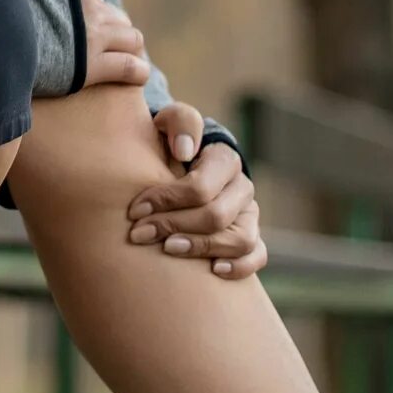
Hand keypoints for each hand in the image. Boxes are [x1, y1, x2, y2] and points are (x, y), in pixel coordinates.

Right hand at [0, 0, 152, 89]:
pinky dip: (137, 72)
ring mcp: (93, 36)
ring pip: (132, 40)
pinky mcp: (91, 65)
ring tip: (128, 61)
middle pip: (119, 19)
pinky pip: (128, 66)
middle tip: (109, 48)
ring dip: (130, 49)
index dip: (93, 15)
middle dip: (117, 32)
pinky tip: (138, 77)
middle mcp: (89, 8)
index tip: (86, 27)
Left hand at [131, 102, 265, 278]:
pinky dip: (240, 266)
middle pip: (216, 215)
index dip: (167, 200)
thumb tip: (185, 150)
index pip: (201, 186)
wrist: (175, 167)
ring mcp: (249, 216)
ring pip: (240, 239)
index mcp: (225, 159)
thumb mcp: (167, 123)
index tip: (134, 210)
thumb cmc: (167, 146)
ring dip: (202, 248)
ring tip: (168, 249)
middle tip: (140, 234)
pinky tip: (213, 270)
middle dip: (174, 226)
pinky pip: (257, 256)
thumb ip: (178, 122)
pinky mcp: (252, 239)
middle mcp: (242, 188)